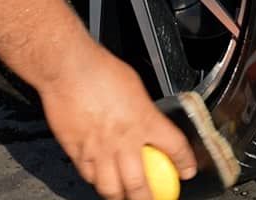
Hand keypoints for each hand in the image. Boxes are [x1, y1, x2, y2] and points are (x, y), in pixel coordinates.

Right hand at [39, 45, 195, 199]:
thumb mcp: (135, 87)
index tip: (187, 171)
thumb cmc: (101, 70)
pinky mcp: (77, 151)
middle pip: (140, 185)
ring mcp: (99, 150)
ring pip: (111, 188)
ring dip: (119, 197)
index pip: (175, 148)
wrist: (68, 69)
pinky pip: (88, 175)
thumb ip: (143, 110)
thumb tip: (147, 120)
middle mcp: (124, 141)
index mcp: (145, 121)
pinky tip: (99, 179)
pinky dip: (95, 181)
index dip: (184, 163)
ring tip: (123, 197)